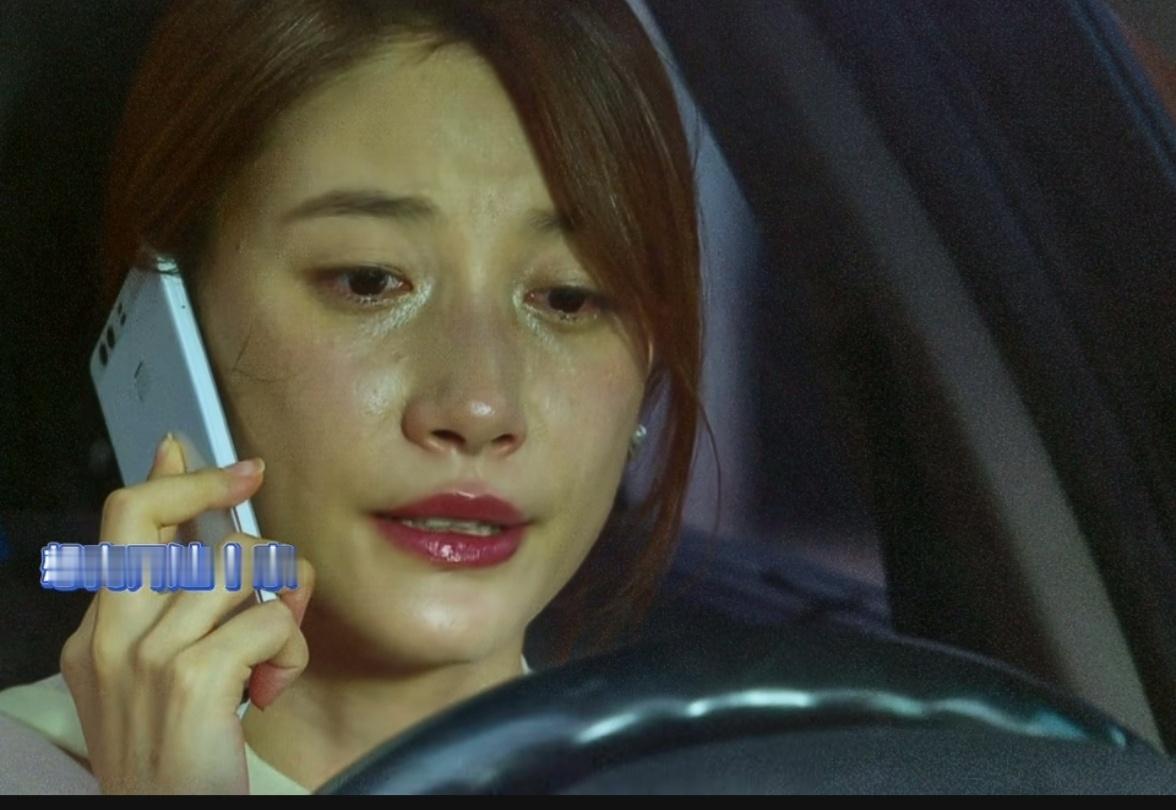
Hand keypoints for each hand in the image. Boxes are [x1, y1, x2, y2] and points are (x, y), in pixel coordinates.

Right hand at [59, 434, 313, 793]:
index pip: (123, 523)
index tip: (217, 460)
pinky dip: (289, 649)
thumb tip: (251, 546)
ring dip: (278, 604)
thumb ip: (206, 611)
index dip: (175, 478)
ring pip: (238, 565)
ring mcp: (145, 656)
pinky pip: (269, 621)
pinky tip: (270, 689)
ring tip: (273, 654)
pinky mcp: (190, 678)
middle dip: (219, 501)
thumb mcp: (180, 678)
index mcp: (98, 635)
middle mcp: (109, 638)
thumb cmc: (181, 762)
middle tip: (257, 506)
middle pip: (155, 514)